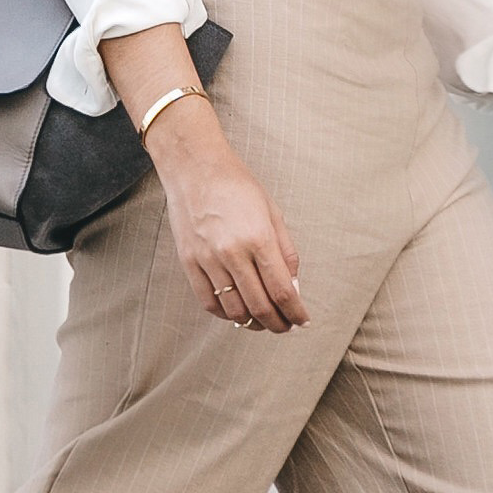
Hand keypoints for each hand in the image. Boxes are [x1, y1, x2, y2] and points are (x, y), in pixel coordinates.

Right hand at [147, 99, 308, 331]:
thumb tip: (294, 286)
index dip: (296, 312)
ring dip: (253, 323)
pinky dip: (225, 314)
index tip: (303, 321)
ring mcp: (207, 259)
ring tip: (263, 322)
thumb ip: (286, 251)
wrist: (194, 166)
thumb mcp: (272, 212)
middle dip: (278, 323)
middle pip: (260, 306)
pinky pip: (208, 302)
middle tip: (286, 327)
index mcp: (258, 238)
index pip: (282, 290)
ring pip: (234, 310)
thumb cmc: (237, 184)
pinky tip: (237, 312)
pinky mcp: (189, 262)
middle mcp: (232, 252)